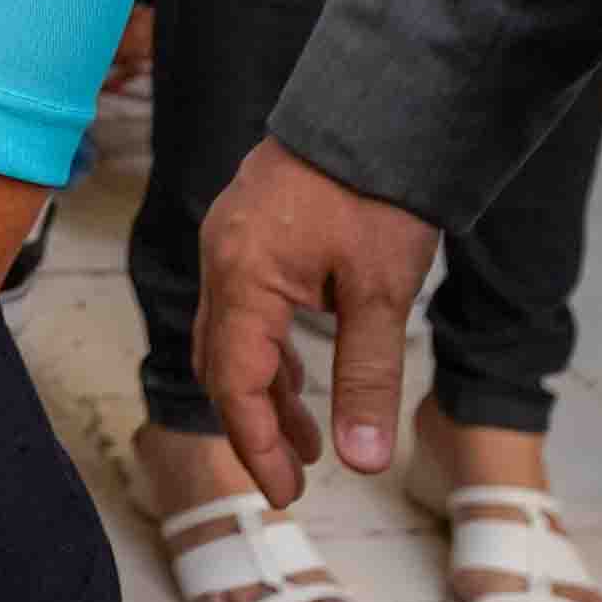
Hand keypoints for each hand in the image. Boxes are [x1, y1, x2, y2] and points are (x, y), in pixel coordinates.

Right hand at [193, 140, 446, 498]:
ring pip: (230, 335)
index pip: (234, 383)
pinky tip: (298, 371)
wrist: (379, 107)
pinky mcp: (249, 229)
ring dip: (263, 390)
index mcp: (243, 275)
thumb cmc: (378, 195)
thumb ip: (365, 377)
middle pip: (220, 363)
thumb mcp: (382, 293)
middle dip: (254, 425)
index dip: (257, 445)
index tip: (289, 494)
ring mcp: (231, 240)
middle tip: (295, 474)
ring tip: (308, 437)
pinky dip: (266, 349)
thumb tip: (360, 462)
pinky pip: (242, 304)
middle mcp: (222, 258)